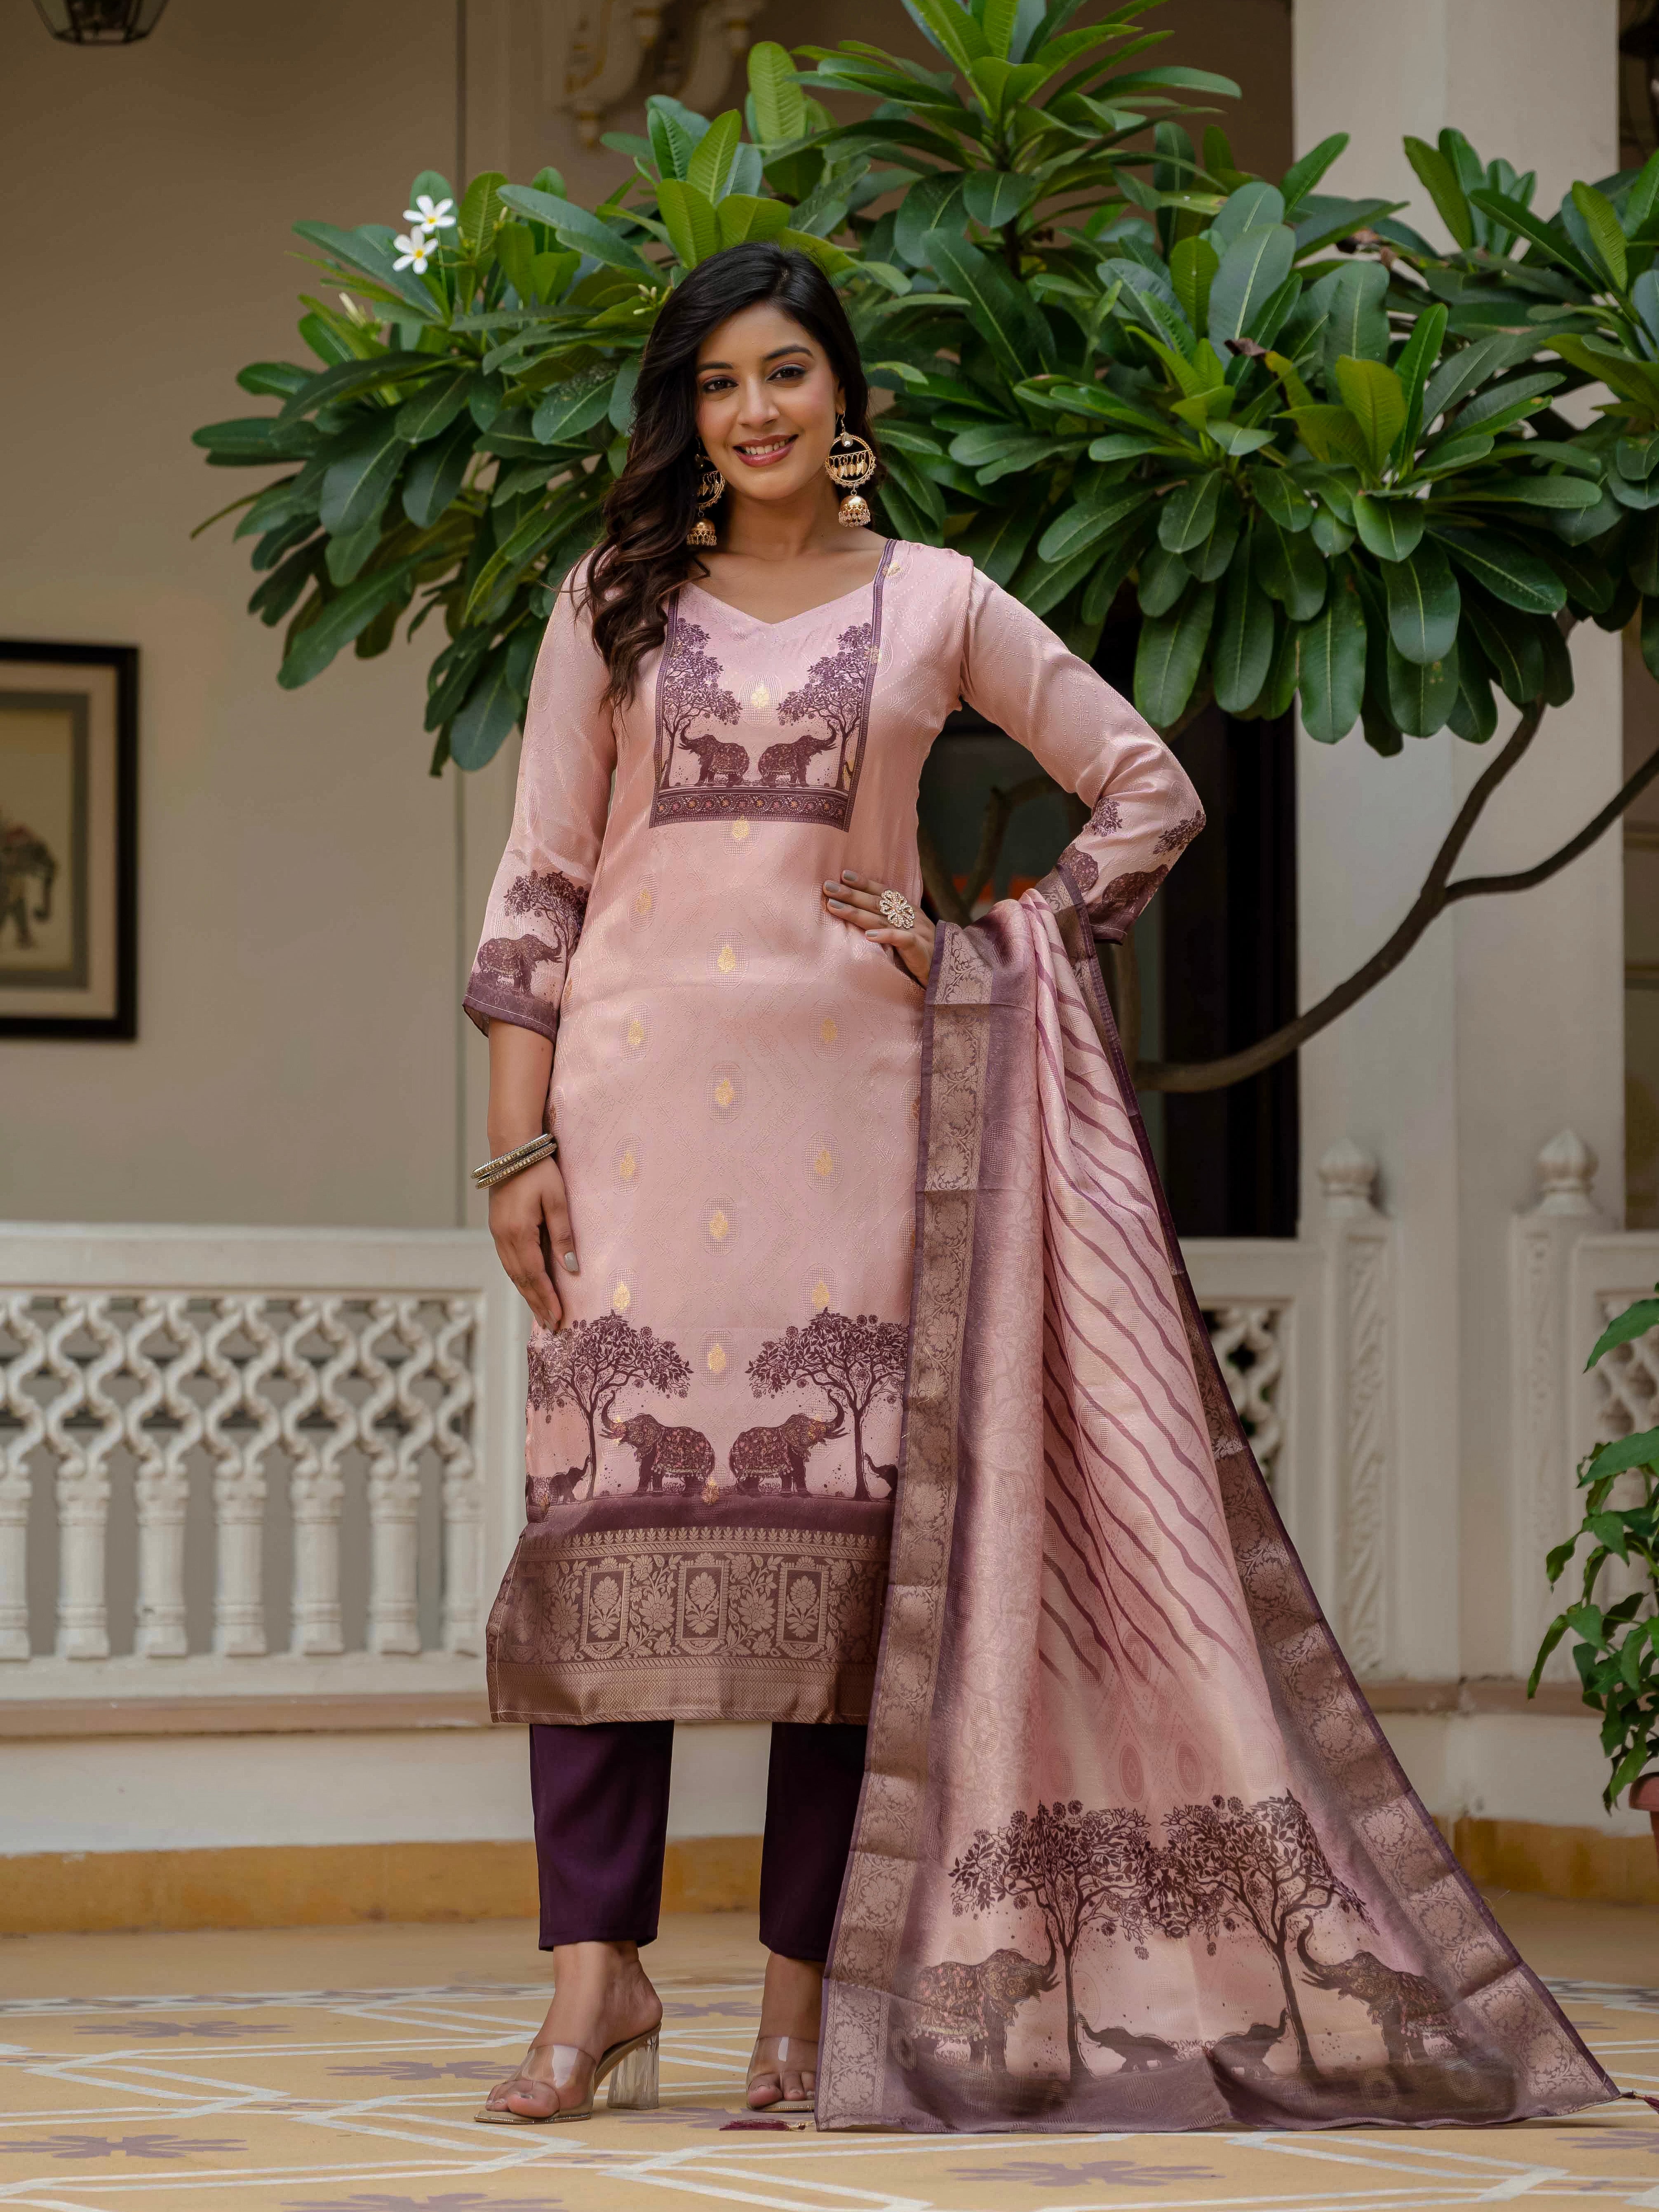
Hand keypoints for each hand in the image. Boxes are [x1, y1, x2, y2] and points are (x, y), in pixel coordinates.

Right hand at [489, 1154, 577, 1330]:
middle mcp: (503, 1238)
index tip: (558, 1319)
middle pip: (521, 1280)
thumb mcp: (558, 1201)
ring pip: (512, 1273)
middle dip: (536, 1304)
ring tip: (541, 1313)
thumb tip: (571, 1270)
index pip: (534, 1276)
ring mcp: (497, 1234)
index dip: (546, 1299)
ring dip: (527, 1294)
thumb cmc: (539, 1172)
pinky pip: (509, 1262)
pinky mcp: (498, 1229)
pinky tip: (528, 1286)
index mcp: (518, 1233)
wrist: (512, 1149)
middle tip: (551, 1326)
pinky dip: (520, 1278)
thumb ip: (563, 1237)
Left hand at [822, 869, 935, 986]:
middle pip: (876, 903)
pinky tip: (869, 935)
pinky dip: (886, 936)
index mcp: (908, 911)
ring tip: (835, 907)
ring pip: (882, 919)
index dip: (864, 883)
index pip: (883, 892)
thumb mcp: (905, 932)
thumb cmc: (922, 953)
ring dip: (857, 912)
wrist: (950, 972)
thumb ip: (888, 922)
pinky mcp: (920, 949)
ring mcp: (916, 931)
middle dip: (851, 894)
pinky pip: (902, 940)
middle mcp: (910, 917)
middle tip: (827, 887)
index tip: (843, 875)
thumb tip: (861, 913)